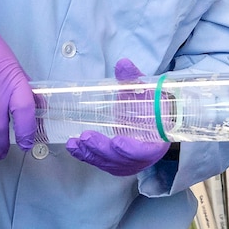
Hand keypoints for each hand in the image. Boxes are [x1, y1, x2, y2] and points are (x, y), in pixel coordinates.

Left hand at [65, 59, 169, 174]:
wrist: (153, 121)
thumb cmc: (150, 108)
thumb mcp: (146, 92)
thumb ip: (134, 80)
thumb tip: (123, 64)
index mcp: (155, 142)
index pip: (144, 152)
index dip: (131, 149)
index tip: (118, 142)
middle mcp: (142, 158)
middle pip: (121, 159)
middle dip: (102, 149)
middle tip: (87, 137)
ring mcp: (127, 164)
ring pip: (107, 162)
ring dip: (90, 153)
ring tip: (75, 142)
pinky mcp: (114, 163)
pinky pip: (99, 162)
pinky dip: (85, 156)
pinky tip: (73, 147)